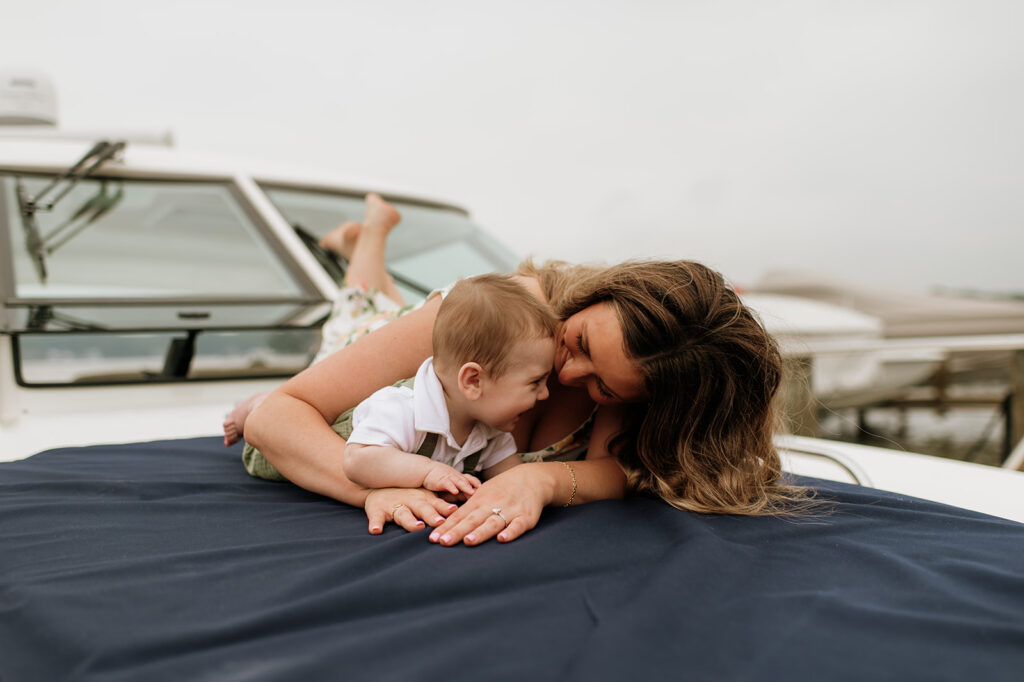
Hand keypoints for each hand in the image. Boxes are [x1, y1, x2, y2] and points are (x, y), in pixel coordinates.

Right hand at [364, 487, 457, 534]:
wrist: (378, 488)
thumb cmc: (408, 496)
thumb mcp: (426, 498)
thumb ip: (444, 504)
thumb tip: (468, 511)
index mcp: (424, 501)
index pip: (439, 505)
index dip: (447, 508)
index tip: (456, 511)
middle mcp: (412, 503)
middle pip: (424, 509)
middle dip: (433, 515)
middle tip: (441, 522)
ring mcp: (395, 507)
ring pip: (403, 515)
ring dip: (411, 522)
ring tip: (417, 527)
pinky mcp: (378, 511)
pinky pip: (376, 519)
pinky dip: (376, 525)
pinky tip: (376, 531)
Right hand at [423, 464, 480, 496]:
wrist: (423, 470)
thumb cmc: (438, 479)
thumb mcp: (451, 486)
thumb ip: (460, 493)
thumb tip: (471, 501)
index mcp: (459, 478)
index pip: (471, 480)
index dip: (478, 484)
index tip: (486, 490)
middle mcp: (456, 477)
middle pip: (468, 482)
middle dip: (475, 487)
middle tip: (484, 493)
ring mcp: (449, 478)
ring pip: (460, 482)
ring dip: (466, 487)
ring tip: (472, 492)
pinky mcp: (440, 480)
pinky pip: (447, 483)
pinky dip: (452, 487)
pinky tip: (455, 491)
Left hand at [428, 465, 549, 546]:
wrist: (531, 479)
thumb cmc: (502, 489)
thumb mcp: (483, 494)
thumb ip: (468, 510)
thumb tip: (447, 525)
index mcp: (479, 500)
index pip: (460, 515)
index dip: (447, 527)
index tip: (433, 539)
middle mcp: (492, 505)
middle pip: (472, 519)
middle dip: (457, 531)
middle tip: (443, 542)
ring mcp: (509, 511)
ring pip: (492, 522)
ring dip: (480, 532)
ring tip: (468, 541)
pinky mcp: (526, 517)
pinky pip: (517, 525)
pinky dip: (510, 532)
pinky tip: (502, 539)